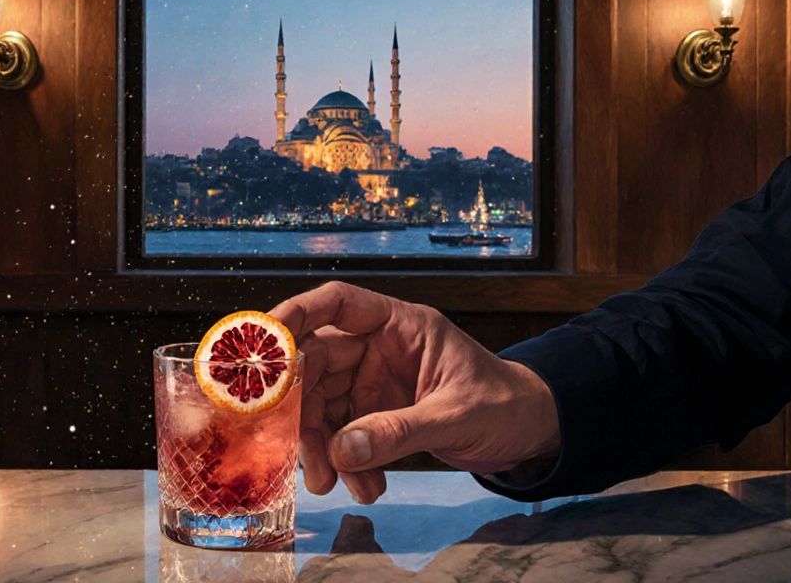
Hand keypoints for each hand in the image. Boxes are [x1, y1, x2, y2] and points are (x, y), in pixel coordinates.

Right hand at [269, 282, 560, 504]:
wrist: (526, 433)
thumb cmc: (503, 403)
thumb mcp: (456, 416)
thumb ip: (400, 431)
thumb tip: (344, 450)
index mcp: (400, 326)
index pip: (337, 303)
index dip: (295, 315)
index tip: (264, 342)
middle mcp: (377, 348)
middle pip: (315, 364)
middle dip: (303, 412)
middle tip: (307, 456)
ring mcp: (371, 381)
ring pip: (320, 404)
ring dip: (321, 447)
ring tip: (336, 485)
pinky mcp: (372, 414)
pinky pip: (340, 434)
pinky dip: (345, 463)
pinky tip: (365, 487)